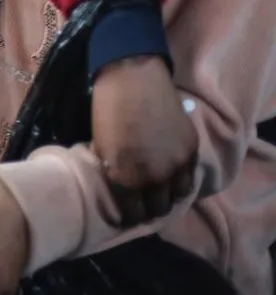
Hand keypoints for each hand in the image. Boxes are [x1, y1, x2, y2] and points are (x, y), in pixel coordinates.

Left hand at [91, 55, 197, 226]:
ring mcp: (177, 163)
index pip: (133, 214)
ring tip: (160, 190)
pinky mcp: (192, 148)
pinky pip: (191, 175)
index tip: (127, 213)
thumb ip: (116, 173)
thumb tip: (122, 188)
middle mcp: (155, 177)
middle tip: (143, 203)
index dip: (129, 216)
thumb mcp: (102, 148)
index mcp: (126, 178)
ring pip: (179, 195)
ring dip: (169, 196)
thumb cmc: (107, 111)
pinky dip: (182, 179)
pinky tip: (173, 176)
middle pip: (159, 209)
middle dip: (149, 209)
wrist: (133, 79)